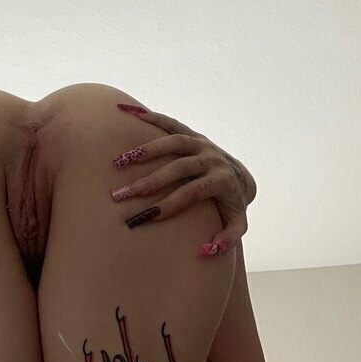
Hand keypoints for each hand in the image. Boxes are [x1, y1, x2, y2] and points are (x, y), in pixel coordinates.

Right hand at [113, 105, 256, 254]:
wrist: (240, 177)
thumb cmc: (231, 206)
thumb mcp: (237, 226)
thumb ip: (227, 240)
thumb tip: (204, 250)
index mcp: (222, 181)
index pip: (193, 193)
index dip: (171, 204)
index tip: (149, 217)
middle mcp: (212, 159)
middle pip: (179, 168)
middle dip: (150, 181)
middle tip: (123, 194)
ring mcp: (202, 143)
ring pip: (173, 142)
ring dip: (146, 150)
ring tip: (120, 162)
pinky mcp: (193, 134)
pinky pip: (170, 122)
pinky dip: (149, 116)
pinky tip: (126, 111)